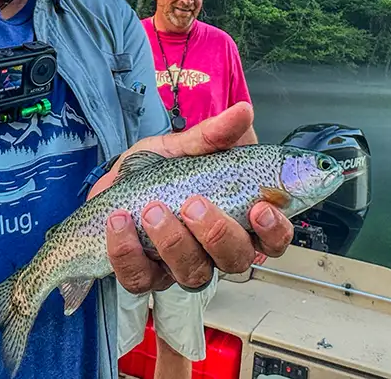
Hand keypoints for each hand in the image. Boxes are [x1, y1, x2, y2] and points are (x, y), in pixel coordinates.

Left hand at [86, 101, 292, 294]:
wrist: (116, 181)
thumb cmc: (160, 168)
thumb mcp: (186, 145)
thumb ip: (214, 135)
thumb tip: (242, 112)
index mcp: (238, 219)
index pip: (273, 239)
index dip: (274, 230)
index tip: (260, 208)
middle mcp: (215, 249)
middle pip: (236, 261)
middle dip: (217, 234)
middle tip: (193, 204)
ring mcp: (182, 266)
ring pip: (193, 274)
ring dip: (172, 242)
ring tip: (152, 210)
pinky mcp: (146, 274)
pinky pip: (141, 278)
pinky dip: (128, 251)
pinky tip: (120, 222)